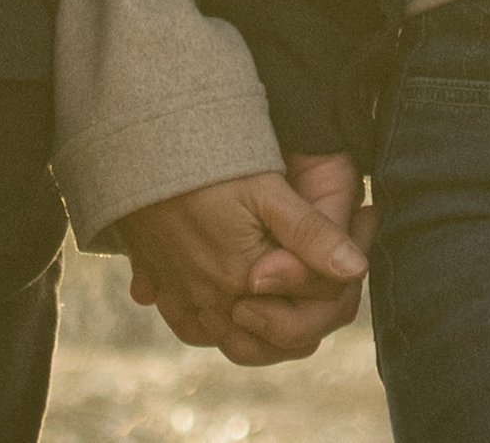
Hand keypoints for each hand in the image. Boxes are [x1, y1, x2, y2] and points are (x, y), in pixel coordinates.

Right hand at [120, 160, 366, 363]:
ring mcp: (179, 297)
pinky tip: (226, 298)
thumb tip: (356, 269)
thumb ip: (312, 234)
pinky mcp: (158, 285)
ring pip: (228, 340)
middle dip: (295, 321)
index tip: (336, 252)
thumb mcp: (266, 189)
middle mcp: (209, 302)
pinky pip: (190, 326)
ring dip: (256, 329)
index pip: (300, 323)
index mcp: (241, 283)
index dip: (328, 296)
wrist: (133, 148)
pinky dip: (212, 322)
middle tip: (314, 281)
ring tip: (278, 293)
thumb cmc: (205, 164)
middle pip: (265, 342)